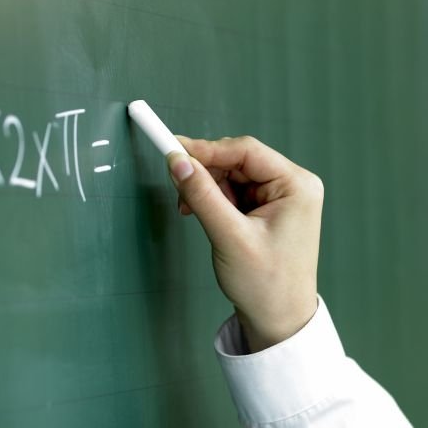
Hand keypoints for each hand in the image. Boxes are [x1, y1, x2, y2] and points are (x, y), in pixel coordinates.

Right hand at [167, 136, 322, 351]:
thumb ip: (202, 195)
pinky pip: (233, 191)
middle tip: (177, 187)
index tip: (172, 150)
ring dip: (206, 188)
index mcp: (296, 185)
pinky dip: (212, 199)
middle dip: (205, 173)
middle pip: (237, 161)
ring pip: (231, 175)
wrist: (278, 320)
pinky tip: (202, 214)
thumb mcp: (229, 236)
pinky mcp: (266, 210)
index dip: (206, 149)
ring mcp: (280, 198)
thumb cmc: (265, 283)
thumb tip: (177, 162)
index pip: (245, 151)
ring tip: (190, 210)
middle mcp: (292, 185)